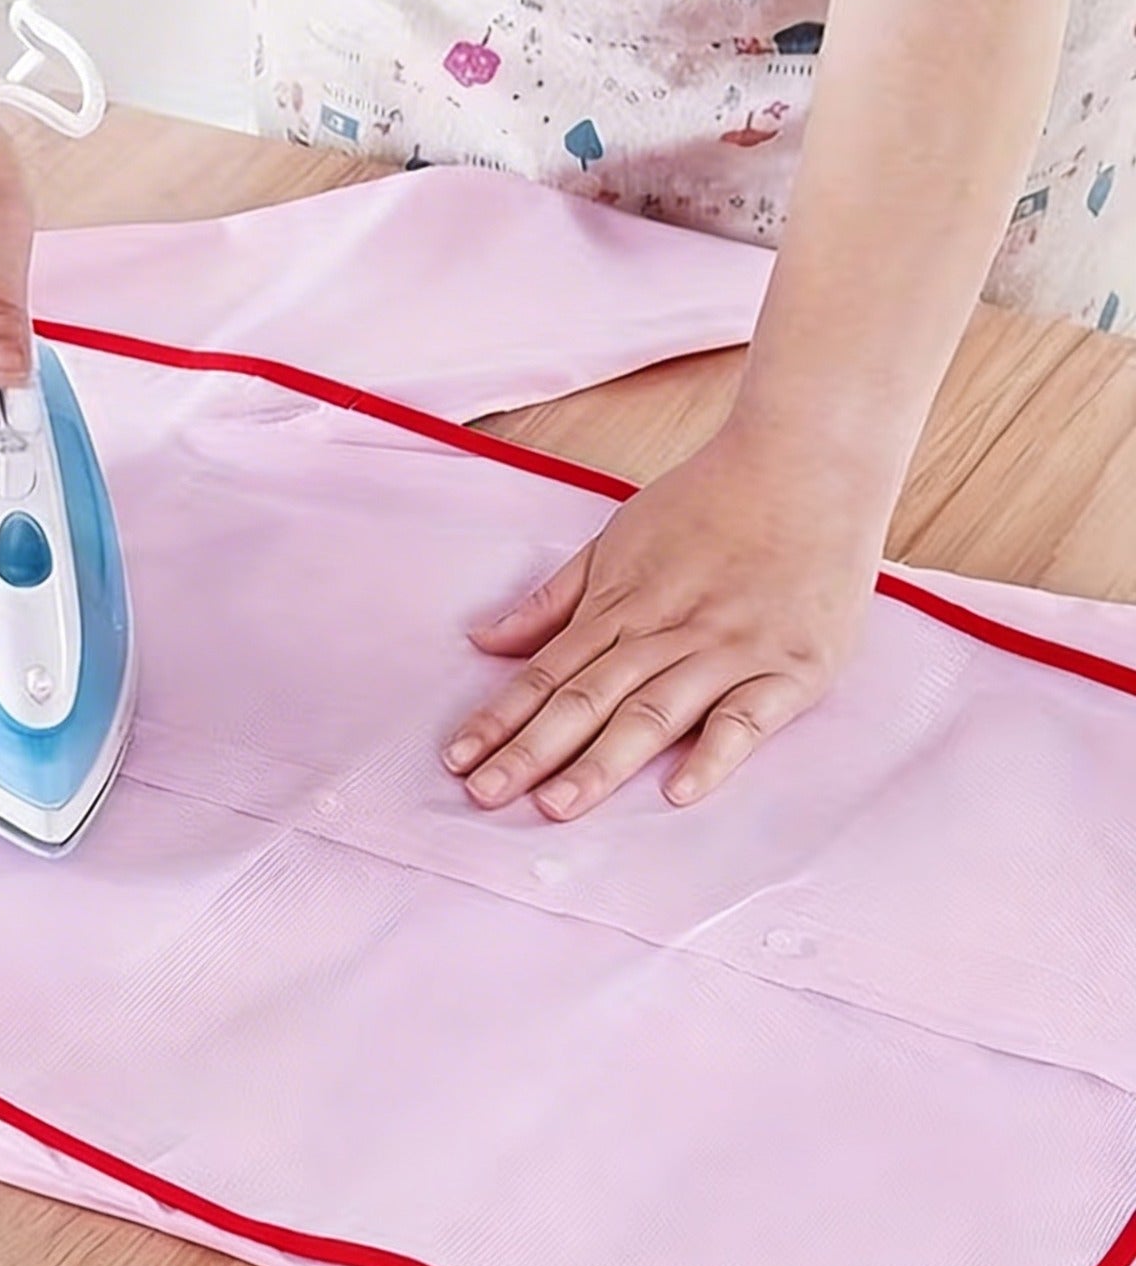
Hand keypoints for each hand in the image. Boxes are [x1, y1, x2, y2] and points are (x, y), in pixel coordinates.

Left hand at [442, 420, 891, 817]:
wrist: (810, 459)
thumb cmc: (711, 501)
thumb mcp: (617, 539)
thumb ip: (553, 600)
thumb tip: (483, 640)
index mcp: (620, 606)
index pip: (546, 674)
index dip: (498, 719)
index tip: (456, 760)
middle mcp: (664, 632)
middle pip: (587, 700)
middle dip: (531, 751)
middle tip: (484, 796)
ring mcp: (727, 650)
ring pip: (652, 713)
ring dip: (602, 762)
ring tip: (556, 806)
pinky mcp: (789, 668)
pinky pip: (746, 717)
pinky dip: (714, 754)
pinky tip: (678, 792)